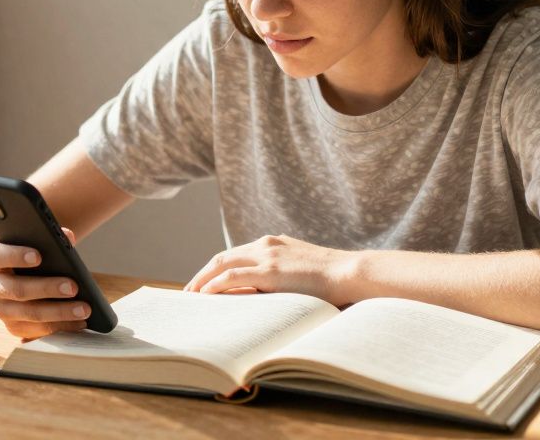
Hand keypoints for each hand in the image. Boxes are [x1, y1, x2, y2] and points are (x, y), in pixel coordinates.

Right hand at [0, 223, 91, 339]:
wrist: (3, 264)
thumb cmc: (20, 245)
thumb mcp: (26, 233)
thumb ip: (46, 232)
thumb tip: (68, 237)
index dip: (16, 256)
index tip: (39, 256)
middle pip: (17, 290)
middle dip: (47, 289)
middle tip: (73, 287)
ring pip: (27, 314)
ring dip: (58, 313)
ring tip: (84, 309)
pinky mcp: (12, 325)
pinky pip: (35, 331)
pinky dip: (58, 327)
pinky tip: (79, 322)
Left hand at [182, 234, 361, 305]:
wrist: (350, 272)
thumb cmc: (331, 278)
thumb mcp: (301, 271)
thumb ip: (281, 276)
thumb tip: (265, 294)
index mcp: (273, 243)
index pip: (235, 255)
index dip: (217, 269)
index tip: (205, 283)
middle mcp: (266, 245)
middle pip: (223, 258)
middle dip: (203, 275)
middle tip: (189, 292)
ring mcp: (267, 256)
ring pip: (222, 265)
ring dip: (203, 280)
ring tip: (191, 296)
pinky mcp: (270, 271)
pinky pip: (233, 277)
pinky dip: (215, 285)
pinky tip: (205, 295)